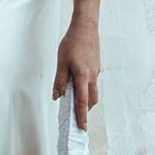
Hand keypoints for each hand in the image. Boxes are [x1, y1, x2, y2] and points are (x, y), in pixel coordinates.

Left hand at [52, 16, 100, 130]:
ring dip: (86, 99)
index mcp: (83, 76)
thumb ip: (59, 80)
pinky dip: (86, 88)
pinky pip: (93, 82)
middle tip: (78, 118)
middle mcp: (92, 76)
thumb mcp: (61, 62)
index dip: (82, 116)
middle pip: (91, 100)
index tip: (82, 127)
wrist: (86, 27)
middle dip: (85, 110)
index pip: (82, 101)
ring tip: (74, 101)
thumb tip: (57, 95)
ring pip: (93, 91)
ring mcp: (96, 71)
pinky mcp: (96, 66)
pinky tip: (78, 84)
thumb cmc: (73, 42)